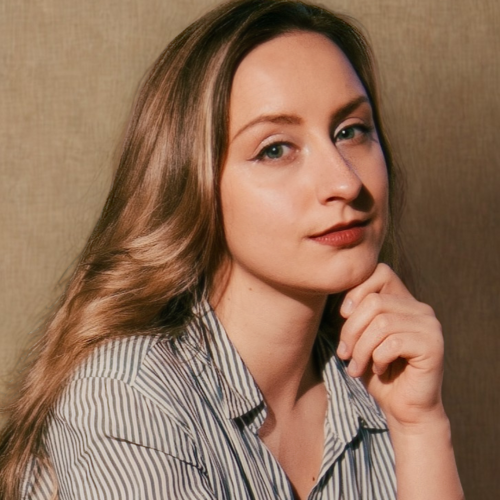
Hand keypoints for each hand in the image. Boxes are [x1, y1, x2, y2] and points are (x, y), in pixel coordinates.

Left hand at [336, 263, 445, 427]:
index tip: (344, 315)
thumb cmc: (377, 370)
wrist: (403, 408)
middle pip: (374, 301)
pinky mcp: (433, 345)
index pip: (379, 272)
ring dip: (361, 349)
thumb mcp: (360, 336)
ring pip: (381, 324)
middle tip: (345, 353)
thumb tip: (344, 302)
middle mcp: (421, 308)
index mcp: (404, 300)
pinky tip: (379, 369)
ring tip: (356, 366)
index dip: (356, 291)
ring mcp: (430, 326)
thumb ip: (356, 313)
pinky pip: (393, 343)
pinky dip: (377, 358)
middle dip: (351, 330)